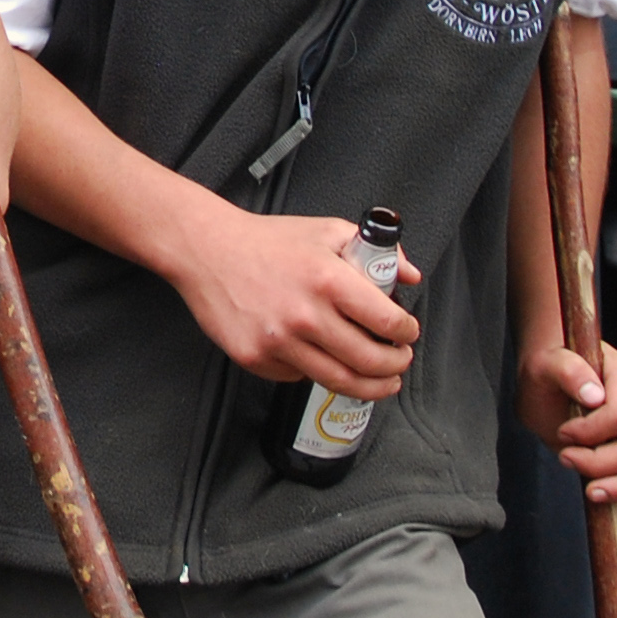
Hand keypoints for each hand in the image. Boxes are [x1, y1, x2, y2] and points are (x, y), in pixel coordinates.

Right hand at [173, 208, 420, 397]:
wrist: (207, 250)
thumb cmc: (267, 241)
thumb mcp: (327, 231)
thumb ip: (375, 251)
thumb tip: (408, 274)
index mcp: (328, 280)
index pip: (387, 322)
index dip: (407, 333)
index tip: (408, 333)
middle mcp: (305, 315)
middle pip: (369, 361)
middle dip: (395, 366)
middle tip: (400, 362)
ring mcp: (278, 342)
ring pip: (338, 381)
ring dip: (369, 386)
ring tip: (381, 380)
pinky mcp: (256, 358)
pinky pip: (299, 376)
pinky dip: (317, 372)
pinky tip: (322, 358)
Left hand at [522, 338, 616, 501]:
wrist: (551, 391)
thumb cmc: (547, 377)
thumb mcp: (542, 366)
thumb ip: (565, 370)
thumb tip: (594, 395)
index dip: (589, 434)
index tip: (563, 433)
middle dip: (598, 463)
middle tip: (565, 457)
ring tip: (588, 488)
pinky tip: (602, 492)